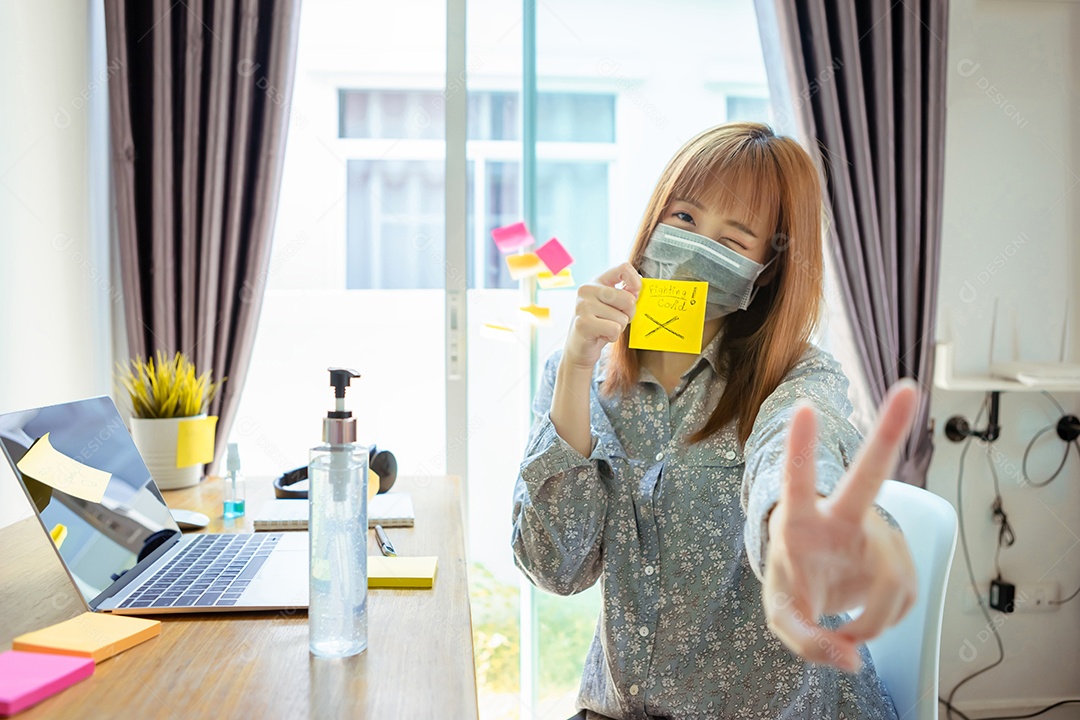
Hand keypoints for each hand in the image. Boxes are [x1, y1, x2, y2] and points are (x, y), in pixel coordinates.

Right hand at [562, 262, 641, 371]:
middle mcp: (587, 289)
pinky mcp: (583, 323)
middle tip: (615, 320)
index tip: (635, 295)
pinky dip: (612, 337)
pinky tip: (600, 336)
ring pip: (622, 318)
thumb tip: (638, 289)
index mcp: (597, 281)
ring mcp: (583, 305)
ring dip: (618, 328)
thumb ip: (626, 294)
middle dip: (629, 314)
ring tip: (604, 329)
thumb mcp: (614, 306)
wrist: (579, 348)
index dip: (636, 281)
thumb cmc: (601, 325)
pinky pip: (614, 329)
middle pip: (628, 299)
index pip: (624, 268)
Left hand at [761, 379, 919, 671]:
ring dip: (872, 623)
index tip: (805, 408)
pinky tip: (868, 615)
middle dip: (891, 429)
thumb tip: (850, 657)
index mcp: (799, 521)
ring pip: (892, 585)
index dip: (802, 449)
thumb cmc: (793, 586)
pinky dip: (885, 623)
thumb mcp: (783, 618)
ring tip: (848, 629)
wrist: (814, 585)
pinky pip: (905, 600)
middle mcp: (842, 516)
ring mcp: (878, 530)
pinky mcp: (903, 554)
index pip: (798, 480)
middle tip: (910, 388)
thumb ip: (807, 641)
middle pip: (869, 474)